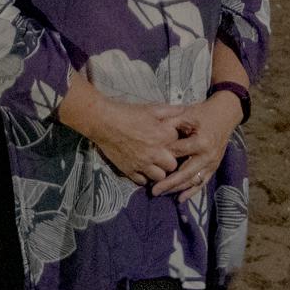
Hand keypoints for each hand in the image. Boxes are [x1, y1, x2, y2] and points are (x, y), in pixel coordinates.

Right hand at [56, 71, 182, 187]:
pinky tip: (142, 168)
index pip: (181, 145)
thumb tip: (185, 111)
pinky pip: (143, 182)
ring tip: (154, 163)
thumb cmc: (128, 113)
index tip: (172, 140)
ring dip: (159, 171)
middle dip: (170, 160)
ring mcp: (142, 164)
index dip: (177, 142)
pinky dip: (144, 177)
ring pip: (160, 177)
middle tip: (165, 154)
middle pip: (173, 165)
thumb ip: (171, 111)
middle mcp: (155, 153)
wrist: (104, 122)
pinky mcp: (130, 171)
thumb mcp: (151, 108)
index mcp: (162, 136)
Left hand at [149, 91, 241, 196]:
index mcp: (201, 142)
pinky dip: (191, 192)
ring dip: (177, 189)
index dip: (163, 157)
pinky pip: (202, 183)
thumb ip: (171, 123)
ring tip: (161, 193)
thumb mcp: (187, 114)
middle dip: (169, 183)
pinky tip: (179, 199)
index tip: (148, 163)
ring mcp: (212, 164)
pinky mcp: (214, 167)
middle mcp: (207, 156)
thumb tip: (153, 132)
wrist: (224, 115)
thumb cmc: (202, 114)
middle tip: (153, 190)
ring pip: (192, 181)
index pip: (178, 152)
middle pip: (185, 173)